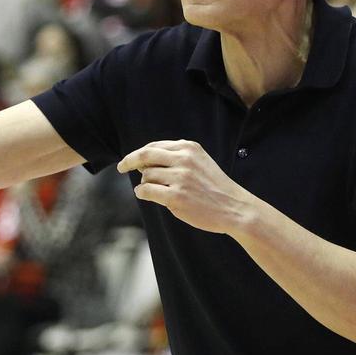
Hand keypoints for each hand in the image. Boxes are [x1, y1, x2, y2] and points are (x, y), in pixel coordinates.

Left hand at [117, 140, 252, 233]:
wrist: (235, 208)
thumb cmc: (215, 187)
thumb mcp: (200, 162)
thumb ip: (177, 157)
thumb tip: (144, 162)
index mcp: (189, 148)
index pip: (154, 146)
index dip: (139, 153)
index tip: (130, 160)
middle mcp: (184, 160)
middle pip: (145, 155)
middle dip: (129, 161)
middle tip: (121, 167)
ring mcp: (180, 178)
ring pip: (146, 175)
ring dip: (144, 183)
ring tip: (154, 190)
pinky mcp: (176, 197)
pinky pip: (146, 191)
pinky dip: (142, 193)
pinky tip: (145, 195)